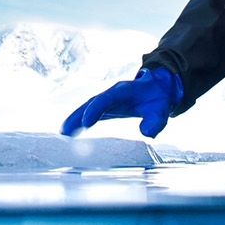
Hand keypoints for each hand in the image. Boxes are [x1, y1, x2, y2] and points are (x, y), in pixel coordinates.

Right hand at [61, 68, 183, 138]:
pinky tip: (68, 134)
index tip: (86, 123)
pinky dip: (78, 122)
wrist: (157, 89)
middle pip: (91, 103)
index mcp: (124, 91)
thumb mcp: (161, 110)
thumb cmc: (157, 100)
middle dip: (78, 116)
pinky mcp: (104, 109)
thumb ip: (156, 121)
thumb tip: (147, 132)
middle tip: (66, 131)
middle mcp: (111, 94)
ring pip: (86, 108)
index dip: (95, 110)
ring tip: (62, 134)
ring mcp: (106, 101)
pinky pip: (88, 114)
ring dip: (74, 120)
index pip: (106, 99)